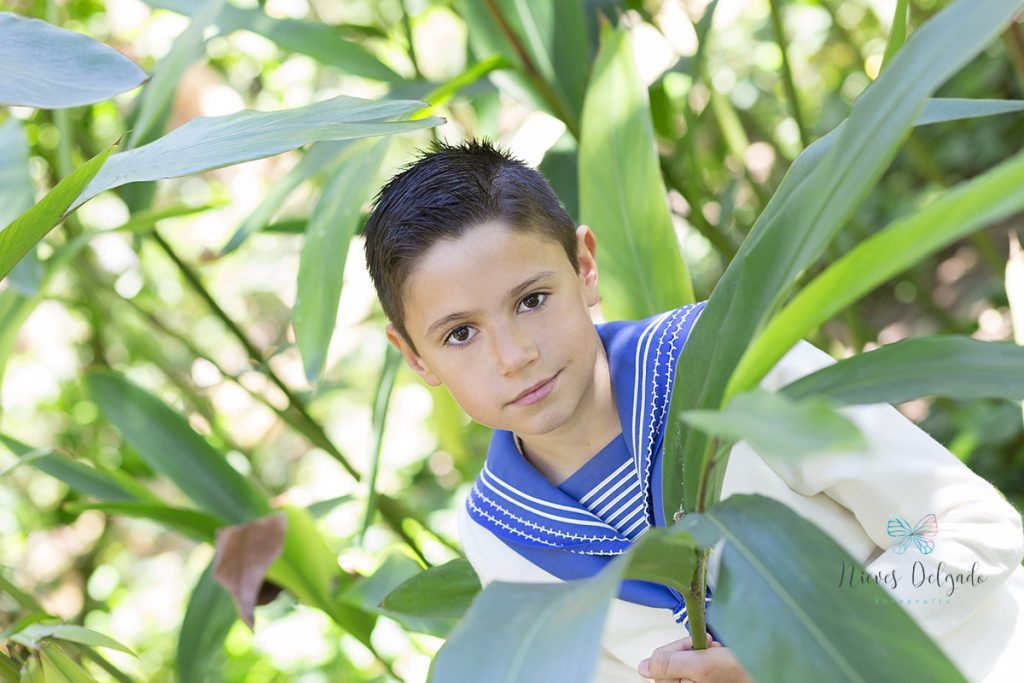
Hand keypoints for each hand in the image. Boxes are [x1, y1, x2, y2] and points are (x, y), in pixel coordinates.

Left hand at [637, 635, 752, 682]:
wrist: (761, 667)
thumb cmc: (737, 670)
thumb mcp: (699, 664)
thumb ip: (668, 664)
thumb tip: (643, 667)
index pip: (659, 664)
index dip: (676, 649)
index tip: (695, 646)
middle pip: (670, 661)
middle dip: (688, 649)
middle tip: (708, 648)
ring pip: (682, 660)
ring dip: (698, 650)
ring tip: (715, 652)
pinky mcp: (701, 679)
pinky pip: (693, 664)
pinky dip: (705, 655)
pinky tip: (717, 656)